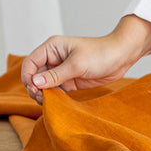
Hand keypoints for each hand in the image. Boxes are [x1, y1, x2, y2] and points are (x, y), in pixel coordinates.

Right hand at [21, 14, 150, 103]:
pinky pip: (56, 90)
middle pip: (35, 75)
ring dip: (43, 94)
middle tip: (41, 98)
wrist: (121, 57)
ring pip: (44, 84)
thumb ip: (56, 75)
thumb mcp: (77, 64)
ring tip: (47, 102)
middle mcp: (54, 58)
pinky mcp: (70, 81)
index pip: (30, 63)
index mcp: (52, 48)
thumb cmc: (101, 53)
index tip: (34, 89)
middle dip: (35, 87)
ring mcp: (61, 70)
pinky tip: (56, 103)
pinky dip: (53, 97)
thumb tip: (35, 82)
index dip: (28, 77)